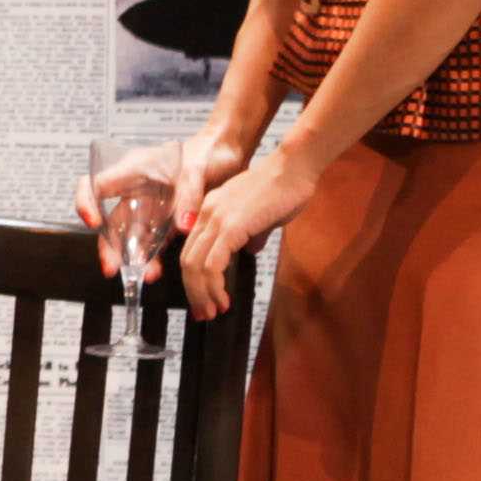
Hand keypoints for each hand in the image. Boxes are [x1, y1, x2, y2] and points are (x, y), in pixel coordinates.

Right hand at [80, 120, 252, 289]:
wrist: (225, 152)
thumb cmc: (206, 151)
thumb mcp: (196, 171)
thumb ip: (188, 197)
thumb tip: (182, 226)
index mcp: (133, 171)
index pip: (96, 184)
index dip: (86, 202)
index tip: (93, 222)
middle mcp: (136, 191)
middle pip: (111, 219)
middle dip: (108, 245)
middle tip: (111, 267)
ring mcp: (149, 208)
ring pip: (131, 235)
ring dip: (132, 256)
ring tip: (142, 275)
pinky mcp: (165, 220)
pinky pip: (153, 242)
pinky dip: (152, 257)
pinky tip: (155, 270)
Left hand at [173, 142, 316, 321]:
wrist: (293, 167)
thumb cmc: (283, 188)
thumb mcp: (260, 215)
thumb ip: (250, 233)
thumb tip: (250, 250)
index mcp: (209, 211)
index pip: (191, 251)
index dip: (194, 279)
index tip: (203, 299)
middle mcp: (205, 214)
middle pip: (186, 262)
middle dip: (193, 292)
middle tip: (204, 313)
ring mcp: (215, 219)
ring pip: (194, 266)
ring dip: (202, 294)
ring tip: (214, 311)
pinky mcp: (230, 225)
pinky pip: (212, 263)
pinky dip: (214, 286)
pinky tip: (224, 298)